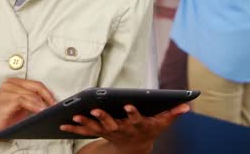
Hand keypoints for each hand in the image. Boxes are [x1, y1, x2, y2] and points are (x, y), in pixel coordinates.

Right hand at [0, 78, 55, 140]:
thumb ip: (31, 101)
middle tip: (55, 106)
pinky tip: (40, 111)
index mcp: (13, 83)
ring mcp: (7, 91)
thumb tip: (49, 102)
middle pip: (36, 87)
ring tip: (49, 110)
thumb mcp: (20, 107)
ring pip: (32, 94)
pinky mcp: (6, 100)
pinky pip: (24, 101)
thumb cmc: (2, 118)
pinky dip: (34, 106)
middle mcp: (9, 84)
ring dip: (43, 103)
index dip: (47, 92)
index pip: (36, 84)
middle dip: (48, 96)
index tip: (55, 101)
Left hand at [61, 103, 190, 153]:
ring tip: (73, 116)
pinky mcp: (99, 133)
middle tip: (94, 110)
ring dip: (84, 123)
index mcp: (137, 125)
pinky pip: (84, 131)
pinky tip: (62, 123)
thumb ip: (173, 113)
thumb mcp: (163, 123)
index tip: (129, 105)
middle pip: (112, 124)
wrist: (136, 146)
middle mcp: (122, 130)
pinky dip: (73, 128)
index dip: (132, 112)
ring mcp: (109, 132)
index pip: (136, 118)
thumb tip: (187, 104)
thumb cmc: (150, 129)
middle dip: (103, 117)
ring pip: (95, 129)